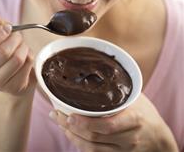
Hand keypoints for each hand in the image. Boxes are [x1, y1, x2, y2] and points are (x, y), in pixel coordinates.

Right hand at [0, 12, 35, 95]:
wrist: (14, 72)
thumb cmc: (3, 46)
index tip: (7, 28)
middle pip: (4, 52)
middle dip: (15, 39)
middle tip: (17, 36)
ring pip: (17, 59)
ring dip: (24, 47)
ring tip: (22, 46)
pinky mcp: (13, 87)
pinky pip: (27, 65)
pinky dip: (30, 56)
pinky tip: (25, 57)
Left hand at [50, 94, 177, 151]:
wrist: (158, 137)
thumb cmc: (144, 112)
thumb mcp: (135, 97)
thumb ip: (117, 90)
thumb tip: (92, 72)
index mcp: (133, 118)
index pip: (106, 125)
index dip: (85, 123)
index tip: (68, 114)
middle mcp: (128, 137)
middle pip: (94, 137)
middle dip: (70, 127)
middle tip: (56, 115)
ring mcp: (123, 151)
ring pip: (91, 148)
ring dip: (71, 136)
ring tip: (60, 123)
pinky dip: (80, 145)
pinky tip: (71, 134)